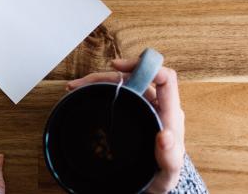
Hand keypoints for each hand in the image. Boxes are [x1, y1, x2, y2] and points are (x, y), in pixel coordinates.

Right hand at [66, 59, 184, 192]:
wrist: (150, 186)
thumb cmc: (160, 178)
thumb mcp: (167, 174)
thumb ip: (169, 158)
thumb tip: (165, 136)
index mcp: (169, 115)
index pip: (165, 78)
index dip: (145, 66)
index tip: (118, 67)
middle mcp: (157, 107)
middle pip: (136, 77)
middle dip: (109, 75)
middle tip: (83, 83)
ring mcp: (144, 109)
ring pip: (124, 84)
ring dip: (100, 81)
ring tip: (77, 86)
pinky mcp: (132, 113)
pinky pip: (118, 95)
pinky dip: (100, 90)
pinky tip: (85, 93)